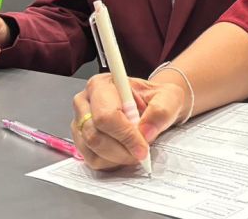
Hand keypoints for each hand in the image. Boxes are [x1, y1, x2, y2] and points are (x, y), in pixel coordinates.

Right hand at [71, 75, 188, 170]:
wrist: (153, 106)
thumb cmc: (156, 99)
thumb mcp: (168, 98)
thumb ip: (160, 112)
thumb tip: (145, 131)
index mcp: (101, 85)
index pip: (106, 116)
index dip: (125, 135)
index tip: (143, 147)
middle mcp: (84, 102)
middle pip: (95, 135)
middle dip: (122, 150)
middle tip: (142, 152)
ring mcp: (80, 122)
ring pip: (92, 150)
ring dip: (118, 157)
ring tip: (136, 149)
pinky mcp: (81, 140)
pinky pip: (92, 159)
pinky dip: (112, 162)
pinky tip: (125, 152)